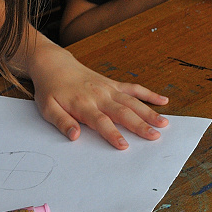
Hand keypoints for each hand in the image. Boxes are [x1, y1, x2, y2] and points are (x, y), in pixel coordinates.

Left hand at [27, 45, 168, 149]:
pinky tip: (163, 100)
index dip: (113, 134)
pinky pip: (133, 88)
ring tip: (164, 123)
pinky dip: (149, 94)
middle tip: (155, 136)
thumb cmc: (50, 90)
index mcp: (83, 104)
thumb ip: (62, 122)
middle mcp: (99, 96)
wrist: (54, 65)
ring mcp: (108, 89)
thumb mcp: (47, 108)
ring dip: (149, 112)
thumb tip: (75, 136)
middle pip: (122, 112)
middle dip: (140, 125)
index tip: (124, 146)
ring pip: (132, 101)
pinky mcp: (112, 84)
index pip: (101, 122)